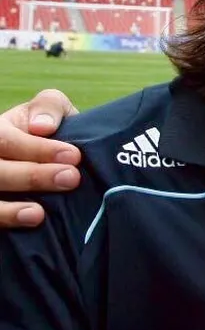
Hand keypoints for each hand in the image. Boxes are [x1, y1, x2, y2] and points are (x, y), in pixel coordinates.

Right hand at [0, 90, 81, 227]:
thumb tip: (42, 126)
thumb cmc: (49, 130)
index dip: (38, 149)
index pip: (6, 140)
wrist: (51, 158)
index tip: (73, 156)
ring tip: (38, 214)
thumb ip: (49, 107)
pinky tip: (28, 223)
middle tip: (71, 178)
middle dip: (32, 176)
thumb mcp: (51, 110)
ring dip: (9, 209)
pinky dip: (5, 220)